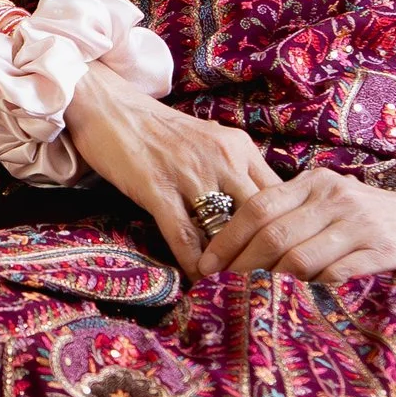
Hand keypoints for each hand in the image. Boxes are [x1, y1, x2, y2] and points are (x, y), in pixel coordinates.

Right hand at [63, 62, 281, 271]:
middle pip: (261, 217)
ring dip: (232, 264)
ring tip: (237, 290)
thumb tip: (258, 207)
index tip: (285, 256)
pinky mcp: (157, 188)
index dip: (287, 230)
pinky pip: (184, 234)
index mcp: (240, 148)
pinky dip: (194, 262)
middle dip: (265, 253)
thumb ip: (235, 170)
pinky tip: (198, 280)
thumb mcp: (210, 141)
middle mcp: (223, 160)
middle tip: (268, 282)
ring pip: (225, 230)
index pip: (280, 196)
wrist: (109, 106)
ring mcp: (190, 174)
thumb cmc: (159, 128)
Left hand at [196, 164, 395, 283]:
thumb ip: (290, 213)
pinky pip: (336, 275)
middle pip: (272, 234)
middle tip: (222, 290)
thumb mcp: (329, 200)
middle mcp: (335, 198)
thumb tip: (231, 246)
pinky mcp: (385, 250)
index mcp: (313, 183)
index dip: (226, 239)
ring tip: (254, 300)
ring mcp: (361, 223)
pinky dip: (311, 291)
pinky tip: (298, 303)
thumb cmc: (369, 215)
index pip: (256, 207)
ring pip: (300, 257)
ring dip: (272, 283)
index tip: (205, 266)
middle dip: (241, 266)